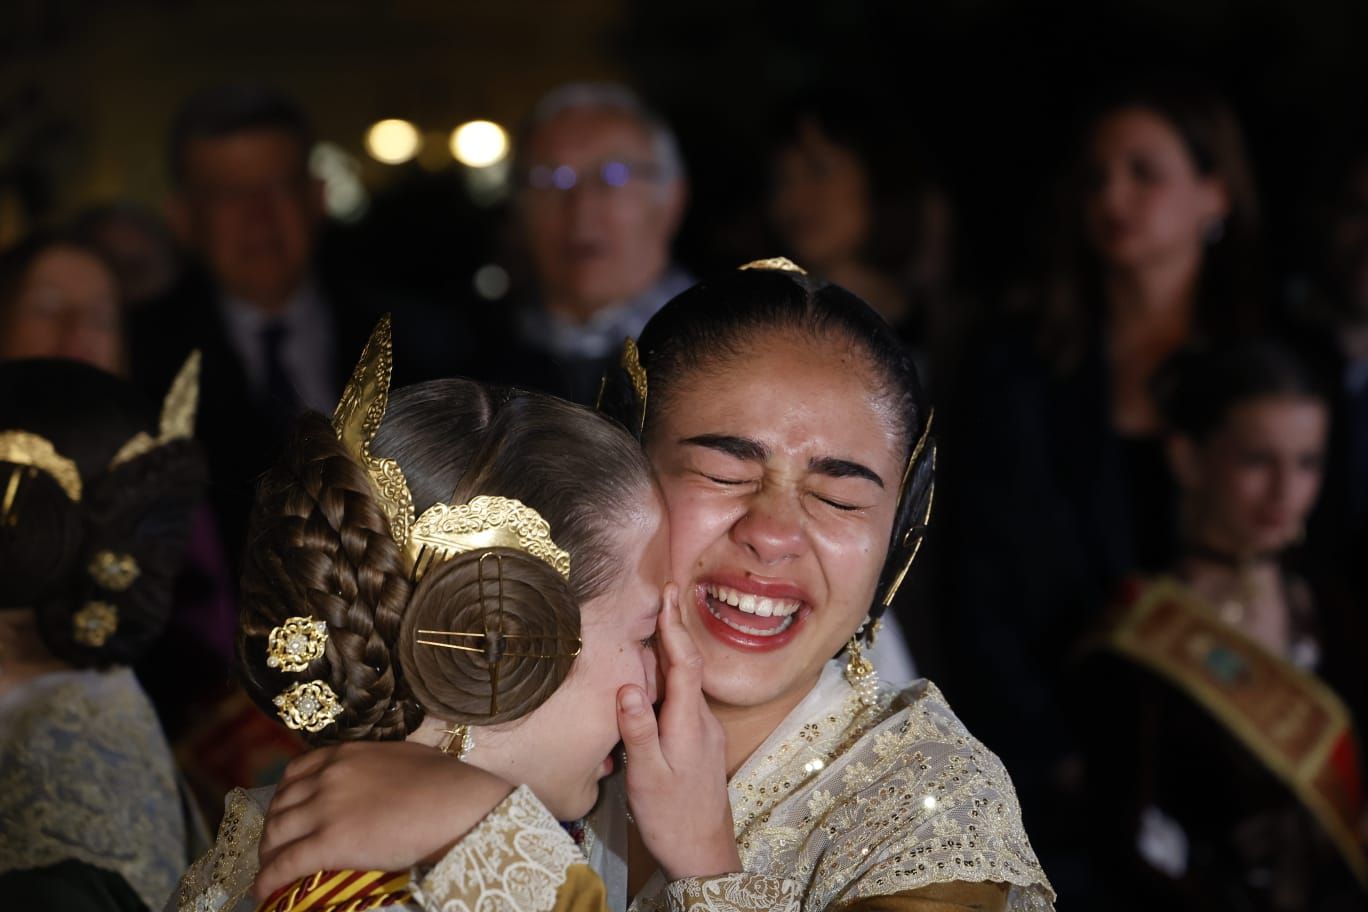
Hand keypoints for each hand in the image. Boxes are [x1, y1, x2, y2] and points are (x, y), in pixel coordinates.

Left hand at [253, 741, 512, 899]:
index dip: (285, 797)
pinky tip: (265, 891)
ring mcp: (326, 808)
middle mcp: (328, 777)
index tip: (286, 814)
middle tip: (275, 849)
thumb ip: (375, 768)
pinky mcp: (330, 842)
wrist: (458, 803)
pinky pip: (286, 863)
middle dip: (272, 829)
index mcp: (345, 754)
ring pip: (277, 833)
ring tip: (270, 871)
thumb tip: (375, 785)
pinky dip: (269, 879)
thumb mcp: (401, 759)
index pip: (296, 772)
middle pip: (280, 804)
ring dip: (268, 855)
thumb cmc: (445, 781)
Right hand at [618, 584, 740, 880]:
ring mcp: (704, 732)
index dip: (676, 626)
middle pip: (690, 664)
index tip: (669, 592)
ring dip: (675, 651)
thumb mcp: (648, 776)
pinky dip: (674, 676)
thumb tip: (627, 687)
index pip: (685, 663)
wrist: (705, 855)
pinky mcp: (700, 744)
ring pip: (688, 682)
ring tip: (658, 624)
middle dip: (677, 628)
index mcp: (689, 723)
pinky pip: (686, 698)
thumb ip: (639, 731)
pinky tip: (659, 676)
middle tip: (665, 594)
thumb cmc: (672, 817)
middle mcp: (703, 721)